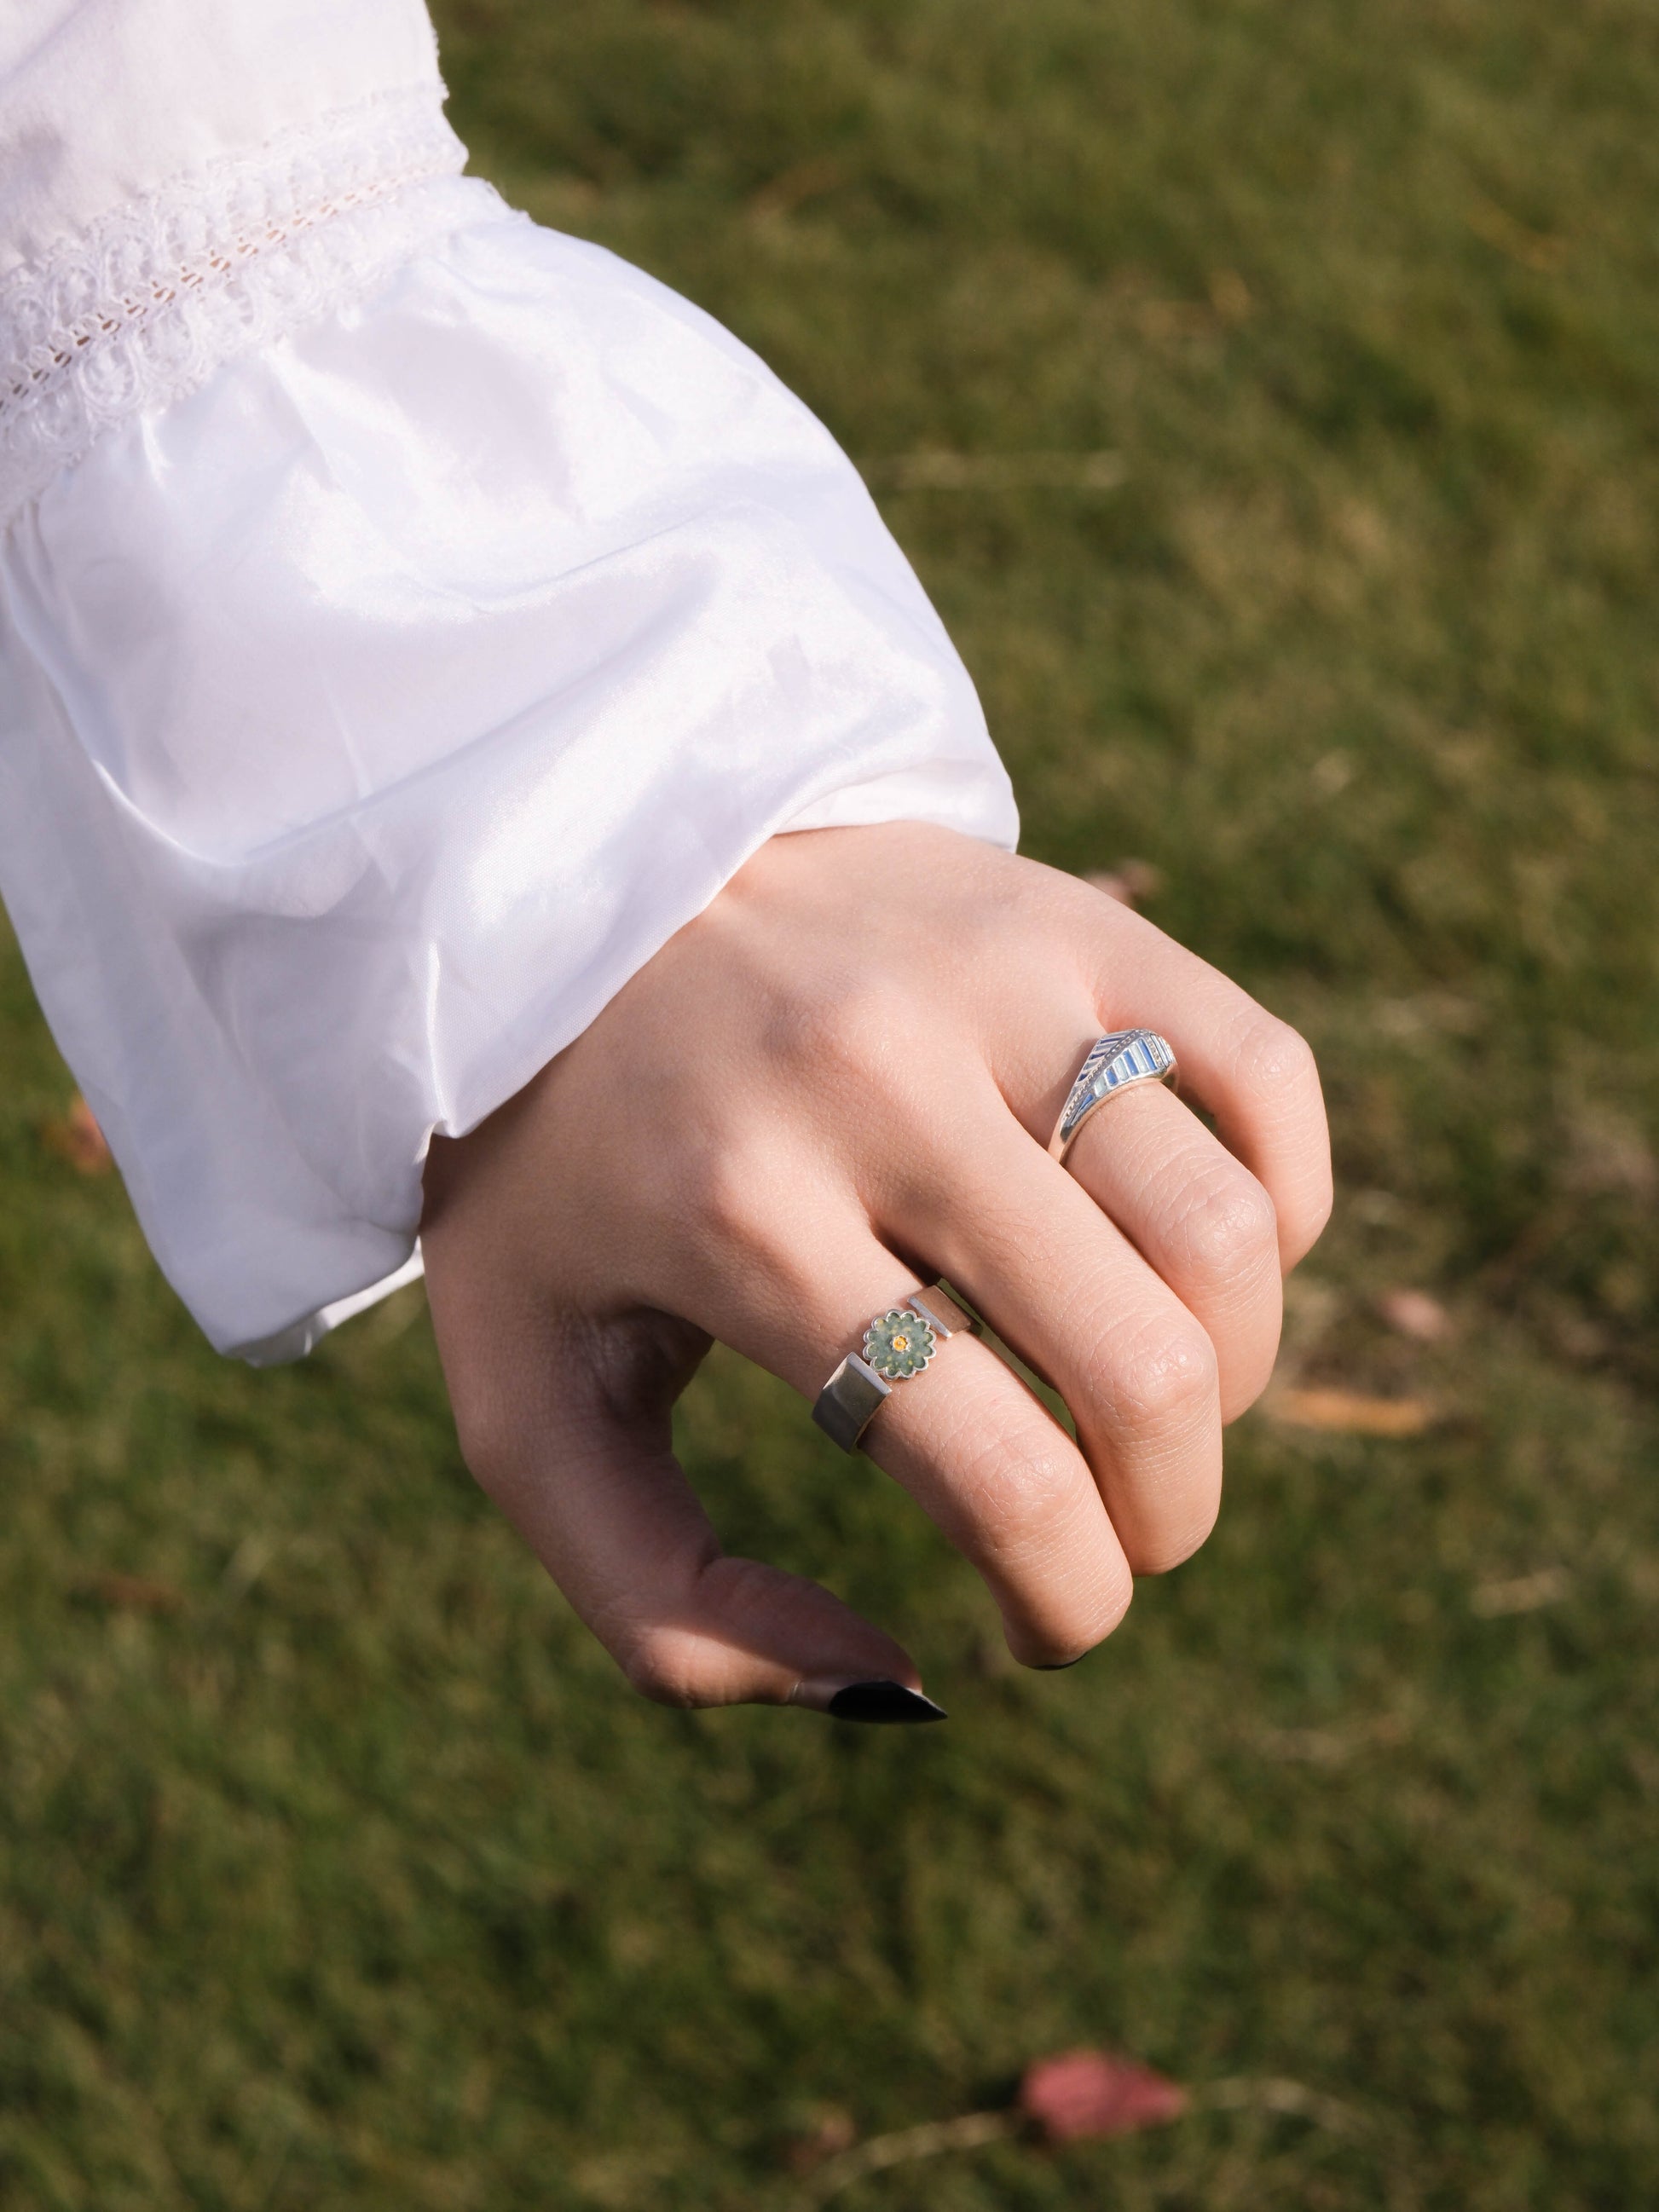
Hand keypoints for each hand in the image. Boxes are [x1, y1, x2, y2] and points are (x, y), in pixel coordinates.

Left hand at [419, 823, 1330, 1715]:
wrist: (561, 889)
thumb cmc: (551, 1174)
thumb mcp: (528, 1403)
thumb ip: (661, 1604)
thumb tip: (898, 1687)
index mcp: (740, 1220)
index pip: (999, 1477)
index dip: (1070, 1602)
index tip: (1045, 1628)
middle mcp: (878, 1083)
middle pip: (1146, 1365)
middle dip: (1170, 1516)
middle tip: (1122, 1536)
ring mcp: (991, 979)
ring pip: (1227, 1226)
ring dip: (1235, 1374)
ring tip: (1151, 1401)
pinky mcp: (1067, 914)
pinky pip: (1266, 1074)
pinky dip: (1280, 1201)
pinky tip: (1197, 1259)